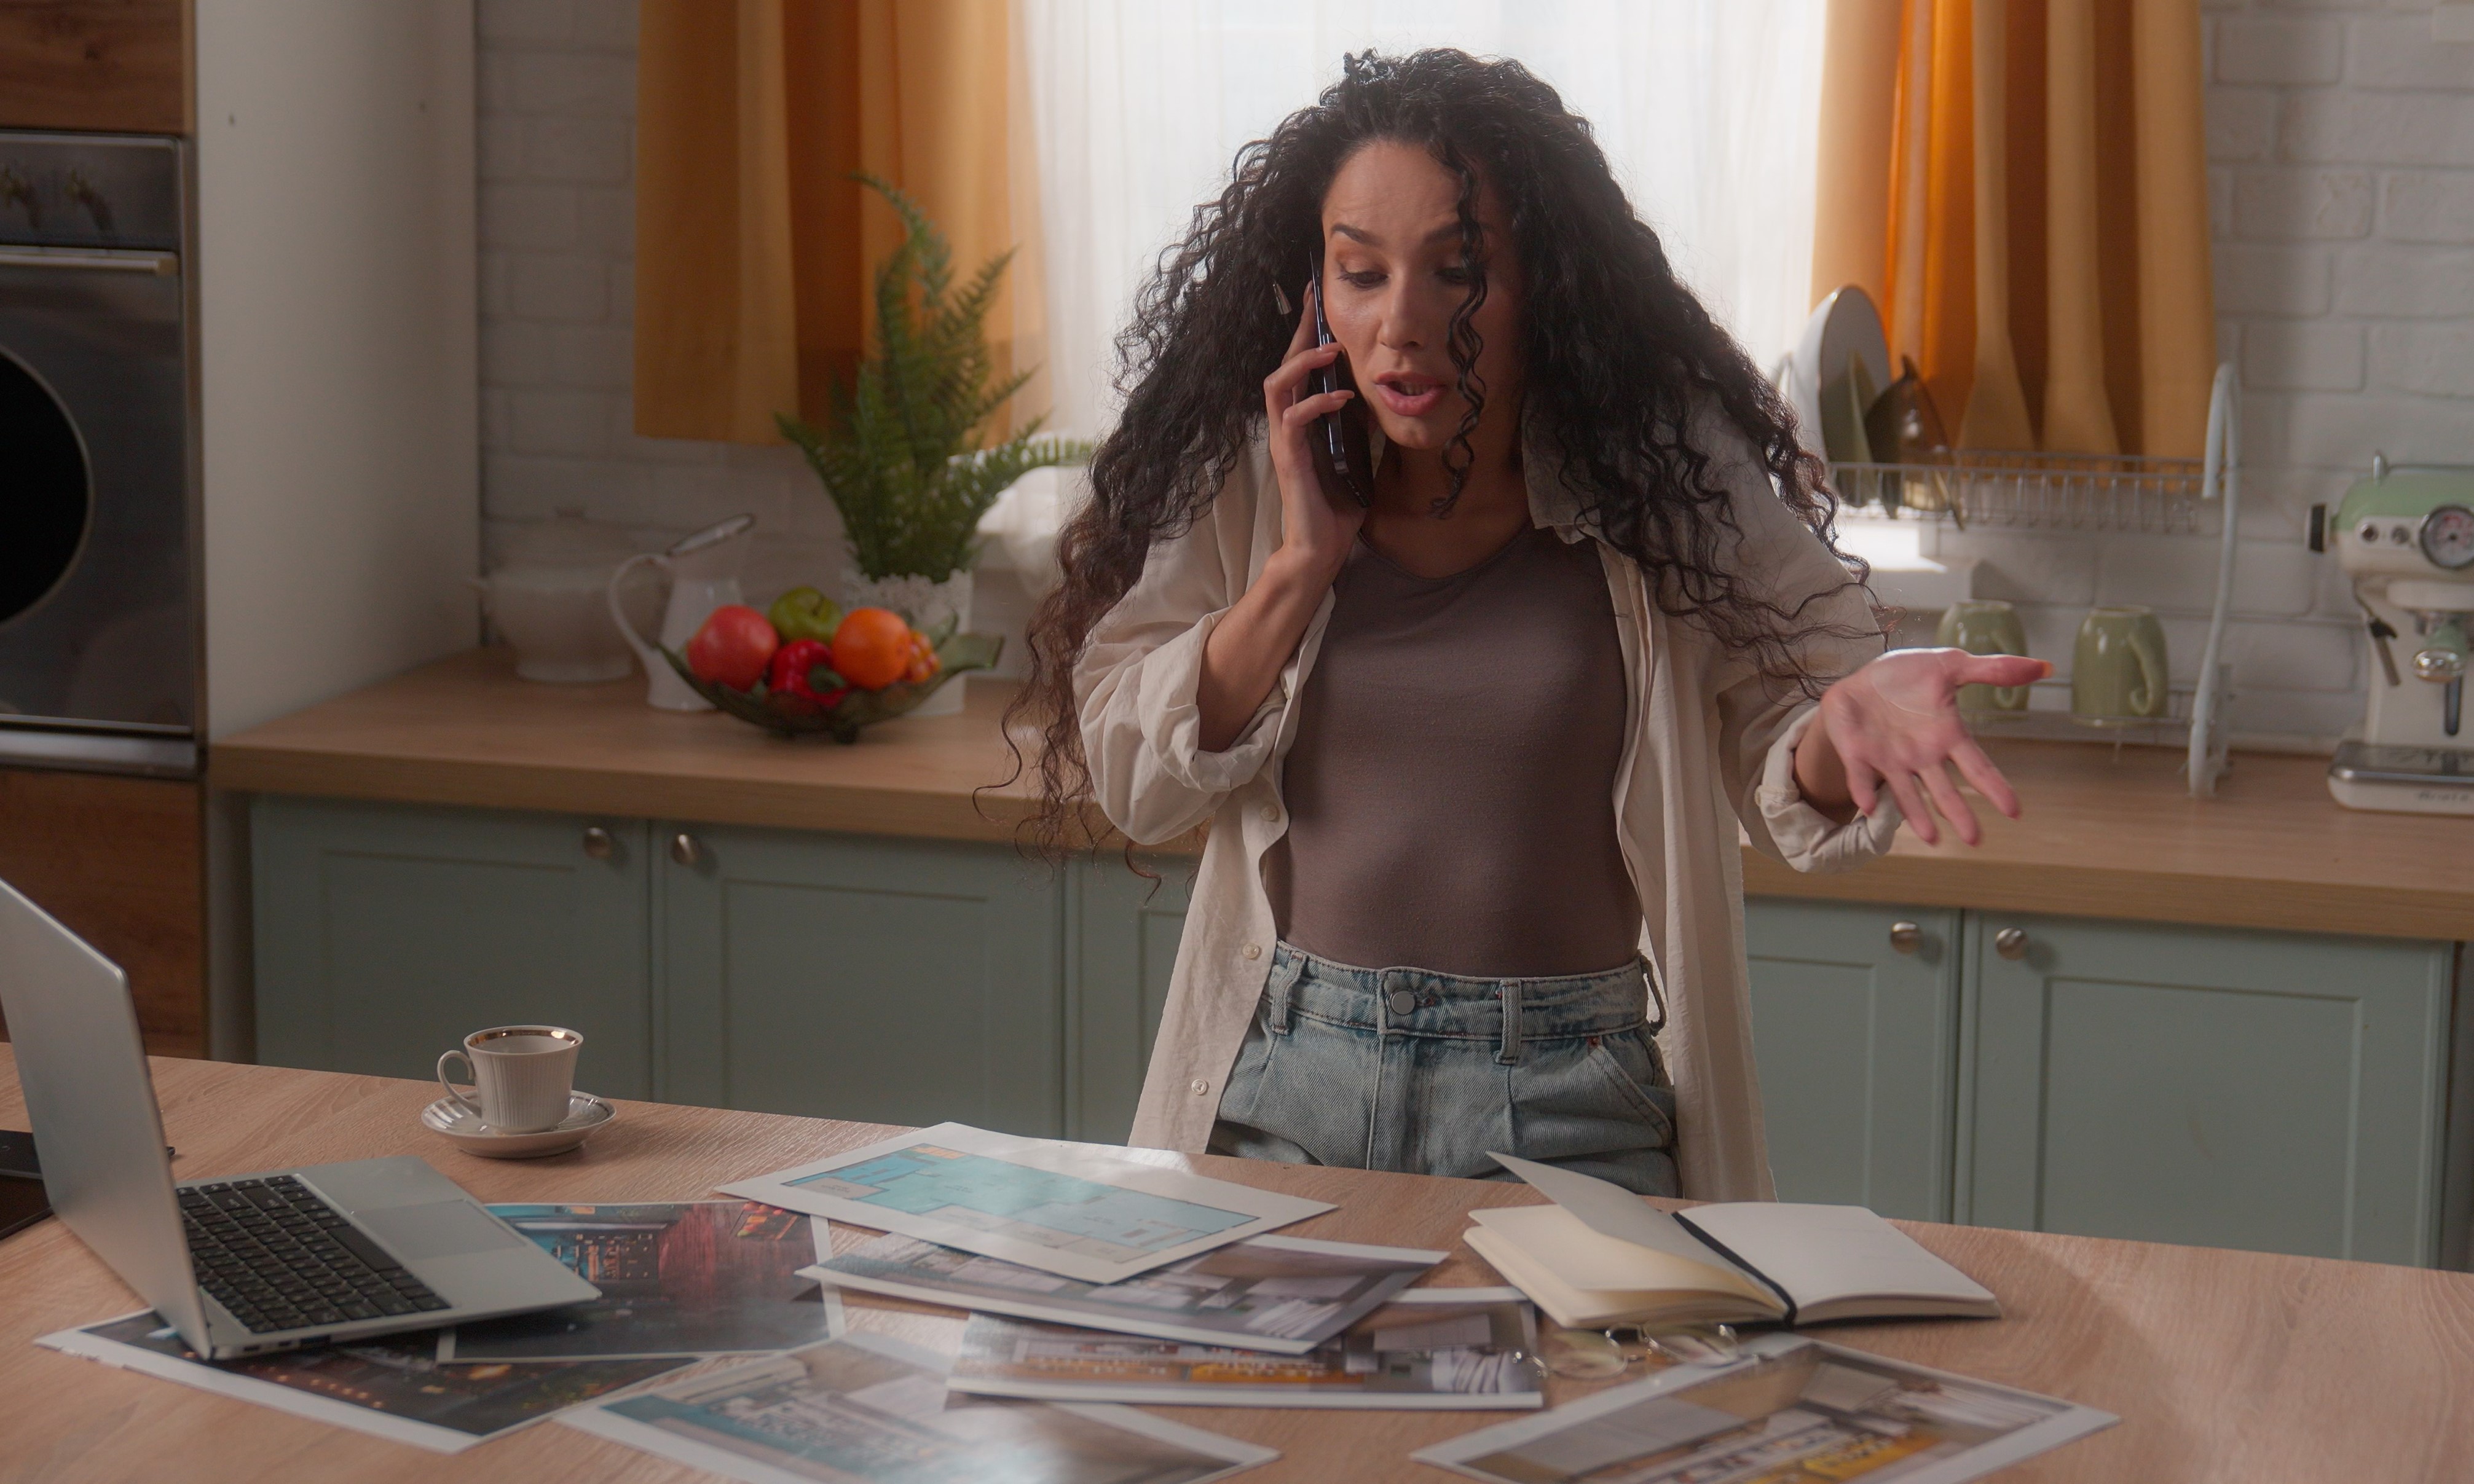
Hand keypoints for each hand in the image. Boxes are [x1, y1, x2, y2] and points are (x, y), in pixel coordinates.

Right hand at [1261, 286, 1367, 584]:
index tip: (1321, 301)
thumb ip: (1359, 424)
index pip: (1300, 368)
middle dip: (1300, 330)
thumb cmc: (1337, 504)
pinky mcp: (1288, 459)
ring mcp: (1284, 441)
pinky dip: (1318, 403)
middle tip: (1315, 298)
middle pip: (1283, 364)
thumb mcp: (1356, 453)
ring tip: (1330, 348)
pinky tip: (1343, 396)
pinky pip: (1295, 420)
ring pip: (1277, 385)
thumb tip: (1379, 394)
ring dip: (1303, 363)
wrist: (1321, 548)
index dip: (1308, 333)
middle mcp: (1286, 425)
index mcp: (1301, 421)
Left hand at [1798, 648, 2052, 845]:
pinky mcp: (1858, 755)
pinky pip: (1862, 776)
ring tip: (1932, 838)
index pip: (1976, 767)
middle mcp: (1921, 756)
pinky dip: (1866, 790)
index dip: (1994, 787)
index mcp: (1946, 736)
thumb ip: (1992, 670)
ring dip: (1916, 815)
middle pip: (1944, 790)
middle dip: (1958, 813)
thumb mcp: (1951, 665)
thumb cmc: (1909, 676)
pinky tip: (1871, 807)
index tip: (2014, 811)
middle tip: (1975, 839)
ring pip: (1906, 793)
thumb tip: (2044, 667)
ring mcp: (1889, 759)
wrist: (1863, 679)